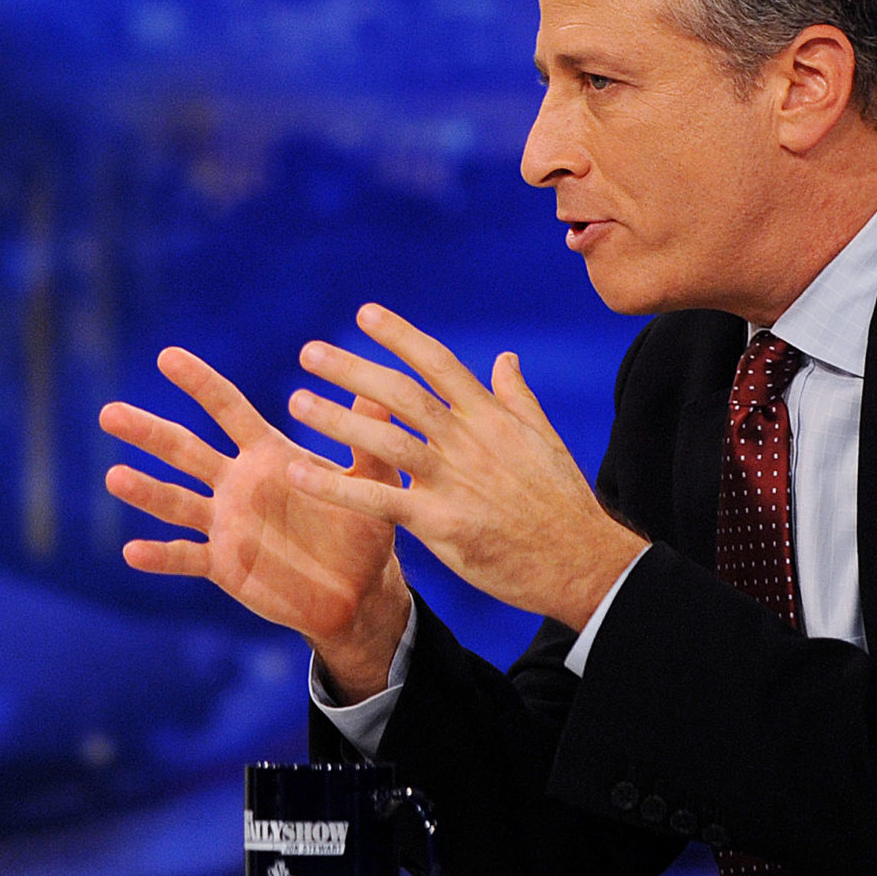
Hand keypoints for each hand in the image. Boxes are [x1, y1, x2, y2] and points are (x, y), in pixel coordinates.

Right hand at [100, 346, 412, 700]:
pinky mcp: (224, 565)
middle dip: (148, 432)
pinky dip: (160, 556)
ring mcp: (226, 524)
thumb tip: (383, 388)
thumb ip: (368, 438)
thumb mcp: (371, 479)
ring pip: (176, 501)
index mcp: (268, 454)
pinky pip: (187, 557)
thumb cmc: (363, 528)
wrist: (358, 591)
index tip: (167, 356)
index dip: (199, 383)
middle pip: (184, 450)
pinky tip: (131, 551)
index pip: (227, 409)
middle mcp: (237, 484)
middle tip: (108, 413)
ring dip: (145, 491)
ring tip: (114, 477)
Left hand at [285, 303, 643, 629]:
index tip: (363, 313)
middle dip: (353, 369)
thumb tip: (505, 357)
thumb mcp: (544, 439)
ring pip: (385, 440)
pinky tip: (298, 472)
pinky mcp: (441, 522)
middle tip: (309, 352)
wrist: (581, 561)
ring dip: (336, 419)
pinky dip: (335, 486)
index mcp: (490, 417)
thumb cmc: (561, 501)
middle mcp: (468, 441)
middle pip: (401, 394)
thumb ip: (517, 396)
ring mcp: (453, 480)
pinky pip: (377, 500)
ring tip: (295, 401)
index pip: (438, 363)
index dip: (399, 335)